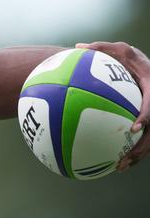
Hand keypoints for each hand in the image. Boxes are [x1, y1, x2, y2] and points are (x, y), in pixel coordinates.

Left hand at [76, 41, 149, 170]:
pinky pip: (140, 139)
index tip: (134, 127)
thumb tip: (77, 47)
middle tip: (125, 158)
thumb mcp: (118, 49)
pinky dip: (129, 149)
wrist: (143, 66)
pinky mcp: (146, 124)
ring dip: (136, 155)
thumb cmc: (129, 57)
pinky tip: (112, 161)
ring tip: (118, 167)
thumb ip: (100, 48)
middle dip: (141, 147)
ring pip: (149, 140)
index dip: (147, 116)